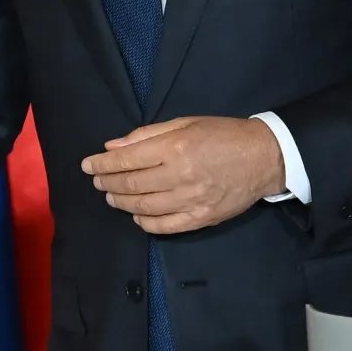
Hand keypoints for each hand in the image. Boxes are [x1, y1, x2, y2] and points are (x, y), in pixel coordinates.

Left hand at [81, 116, 284, 233]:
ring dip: (121, 202)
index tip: (87, 165)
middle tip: (97, 181)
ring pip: (144, 207)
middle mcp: (180, 176)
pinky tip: (136, 215)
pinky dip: (145, 222)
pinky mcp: (202, 218)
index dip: (102, 164)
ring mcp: (192, 200)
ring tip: (111, 196)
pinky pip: (165, 226)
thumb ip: (146, 136)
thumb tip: (113, 148)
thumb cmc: (221, 134)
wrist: (264, 157)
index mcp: (175, 148)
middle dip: (108, 183)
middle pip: (132, 185)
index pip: (127, 160)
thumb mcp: (184, 123)